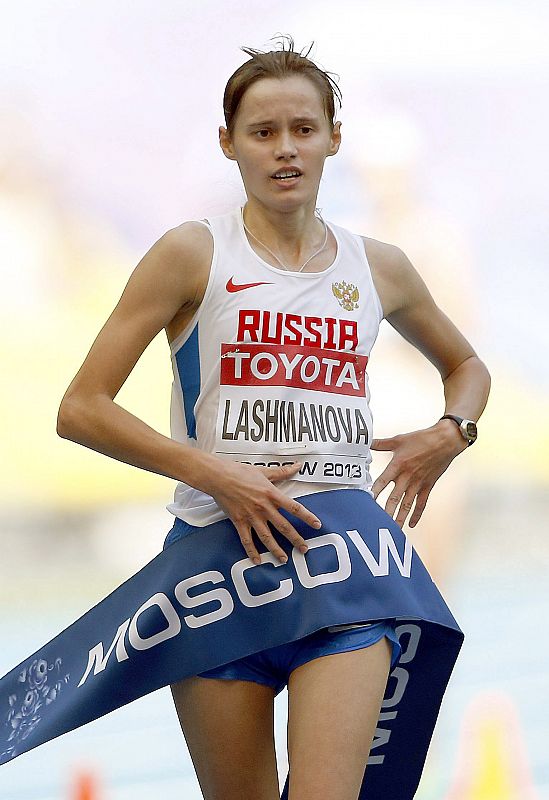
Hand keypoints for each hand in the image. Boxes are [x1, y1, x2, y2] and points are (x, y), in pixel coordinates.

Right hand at [199, 459, 321, 564]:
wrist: (219, 477)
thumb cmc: (241, 472)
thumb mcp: (264, 471)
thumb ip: (282, 472)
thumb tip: (298, 466)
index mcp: (272, 494)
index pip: (294, 508)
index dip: (307, 517)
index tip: (317, 525)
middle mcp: (264, 508)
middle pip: (283, 526)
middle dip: (295, 539)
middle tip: (304, 549)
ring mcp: (251, 516)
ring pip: (267, 537)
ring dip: (277, 549)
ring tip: (284, 559)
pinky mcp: (239, 522)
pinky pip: (247, 540)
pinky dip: (252, 551)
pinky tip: (258, 560)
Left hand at [371, 421, 467, 527]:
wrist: (446, 441)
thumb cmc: (422, 438)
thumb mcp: (399, 439)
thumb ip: (381, 443)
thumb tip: (367, 441)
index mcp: (398, 465)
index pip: (382, 481)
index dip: (374, 491)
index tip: (366, 502)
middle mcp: (407, 476)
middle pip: (394, 498)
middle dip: (386, 511)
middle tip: (377, 524)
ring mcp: (418, 483)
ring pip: (407, 504)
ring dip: (400, 517)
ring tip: (393, 529)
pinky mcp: (428, 486)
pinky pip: (421, 504)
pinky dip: (416, 515)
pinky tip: (411, 525)